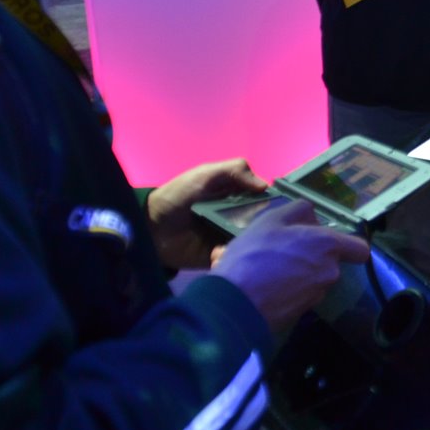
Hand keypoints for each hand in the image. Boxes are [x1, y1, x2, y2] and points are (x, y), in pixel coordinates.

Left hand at [146, 158, 267, 269]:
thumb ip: (235, 170)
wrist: (149, 225)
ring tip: (231, 245)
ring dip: (245, 246)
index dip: (275, 204)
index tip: (280, 210)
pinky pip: (231, 259)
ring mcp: (227, 237)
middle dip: (262, 229)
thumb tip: (266, 186)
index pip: (265, 199)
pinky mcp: (217, 256)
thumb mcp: (206, 174)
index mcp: (238, 196)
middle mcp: (238, 217)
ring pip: (249, 243)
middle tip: (254, 232)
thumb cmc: (178, 195)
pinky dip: (228, 258)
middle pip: (262, 223)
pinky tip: (217, 255)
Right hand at [212, 200, 371, 333]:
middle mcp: (330, 271)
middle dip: (312, 258)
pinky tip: (266, 286)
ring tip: (269, 269)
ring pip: (314, 280)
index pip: (360, 250)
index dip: (348, 246)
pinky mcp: (302, 314)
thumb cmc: (254, 254)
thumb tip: (312, 217)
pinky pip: (301, 297)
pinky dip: (289, 291)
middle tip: (283, 253)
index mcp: (328, 246)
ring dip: (298, 274)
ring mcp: (317, 295)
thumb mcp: (272, 219)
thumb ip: (298, 211)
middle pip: (331, 263)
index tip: (329, 243)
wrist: (235, 302)